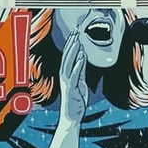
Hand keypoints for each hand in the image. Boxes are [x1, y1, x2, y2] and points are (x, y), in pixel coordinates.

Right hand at [49, 32, 90, 147]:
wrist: (72, 117)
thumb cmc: (76, 100)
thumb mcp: (81, 82)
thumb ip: (81, 70)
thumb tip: (83, 57)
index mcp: (66, 74)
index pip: (68, 56)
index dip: (71, 44)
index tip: (75, 32)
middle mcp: (64, 77)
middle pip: (66, 57)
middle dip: (71, 44)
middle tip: (75, 31)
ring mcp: (67, 83)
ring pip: (68, 64)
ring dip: (73, 51)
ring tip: (78, 40)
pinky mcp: (71, 89)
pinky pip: (74, 75)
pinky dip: (78, 65)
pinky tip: (81, 57)